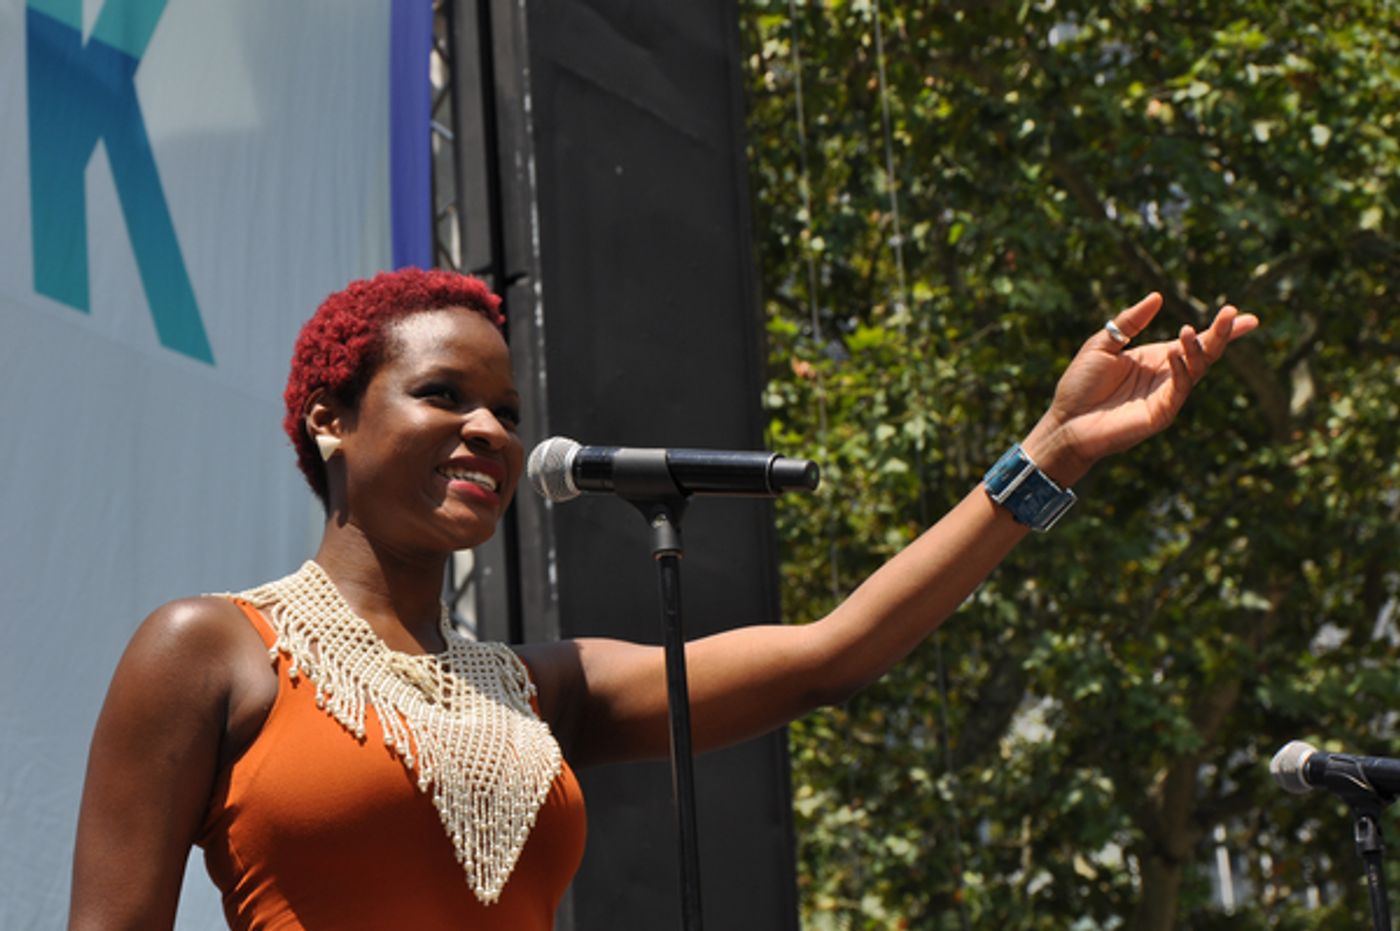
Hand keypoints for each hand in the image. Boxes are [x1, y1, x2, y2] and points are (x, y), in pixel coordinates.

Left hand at [1022, 292, 1258, 484]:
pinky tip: (1174, 353)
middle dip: (1222, 334)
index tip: (1248, 317)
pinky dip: (1181, 369)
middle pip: (1205, 352)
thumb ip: (1129, 322)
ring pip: (1197, 368)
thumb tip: (1158, 297)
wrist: (1065, 421)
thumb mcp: (1102, 344)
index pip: (1197, 341)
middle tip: (1234, 314)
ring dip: (1199, 348)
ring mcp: (1167, 394)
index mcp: (1156, 358)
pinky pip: (1180, 388)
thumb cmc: (1080, 385)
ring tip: (1189, 331)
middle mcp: (1167, 374)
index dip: (1223, 330)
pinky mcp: (1162, 413)